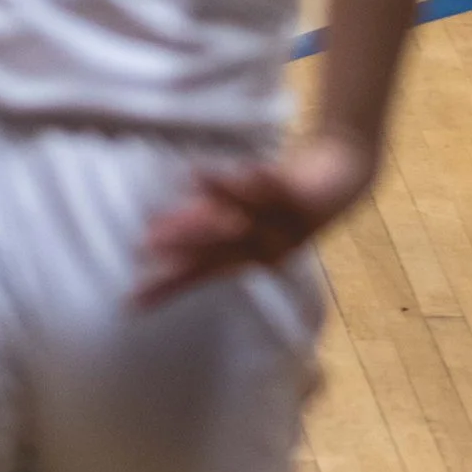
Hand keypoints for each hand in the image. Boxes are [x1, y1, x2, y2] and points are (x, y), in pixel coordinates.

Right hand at [134, 127, 375, 307]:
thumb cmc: (283, 201)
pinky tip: (246, 168)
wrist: (340, 181)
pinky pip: (280, 187)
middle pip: (217, 246)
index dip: (165, 286)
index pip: (197, 273)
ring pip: (246, 214)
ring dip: (218, 200)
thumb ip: (205, 220)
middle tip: (146, 242)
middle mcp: (260, 246)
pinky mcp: (302, 197)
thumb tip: (156, 227)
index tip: (130, 302)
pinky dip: (262, 179)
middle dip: (183, 242)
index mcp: (242, 254)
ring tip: (187, 185)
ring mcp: (283, 223)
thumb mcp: (241, 212)